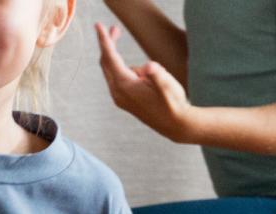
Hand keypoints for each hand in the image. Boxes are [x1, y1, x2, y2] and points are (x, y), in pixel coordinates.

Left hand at [95, 22, 195, 142]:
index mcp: (125, 85)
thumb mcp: (169, 86)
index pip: (110, 57)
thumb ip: (158, 74)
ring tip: (151, 74)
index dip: (105, 39)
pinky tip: (144, 79)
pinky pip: (118, 79)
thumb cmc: (174, 104)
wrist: (177, 126)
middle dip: (109, 45)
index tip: (98, 25)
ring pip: (112, 71)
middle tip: (116, 29)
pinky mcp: (124, 101)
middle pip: (106, 62)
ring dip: (123, 62)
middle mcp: (117, 92)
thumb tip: (150, 66)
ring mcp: (119, 98)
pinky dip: (124, 71)